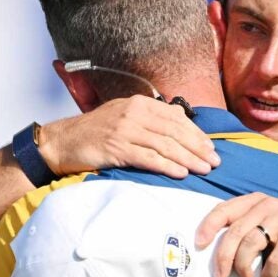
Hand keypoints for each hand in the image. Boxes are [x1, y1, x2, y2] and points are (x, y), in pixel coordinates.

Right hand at [39, 96, 220, 178]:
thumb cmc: (95, 132)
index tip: (211, 148)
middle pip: (174, 132)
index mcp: (139, 104)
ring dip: (188, 159)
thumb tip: (179, 119)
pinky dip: (167, 166)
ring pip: (165, 145)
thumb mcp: (124, 116)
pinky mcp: (116, 148)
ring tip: (204, 170)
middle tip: (215, 162)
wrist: (63, 141)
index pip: (176, 119)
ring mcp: (125, 130)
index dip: (197, 134)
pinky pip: (148, 157)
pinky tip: (181, 173)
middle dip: (198, 147)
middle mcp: (134, 113)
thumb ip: (150, 118)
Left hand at [195, 193, 277, 276]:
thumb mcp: (268, 231)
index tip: (198, 244)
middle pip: (235, 231)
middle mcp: (268, 205)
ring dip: (243, 266)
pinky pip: (275, 258)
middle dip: (223, 256)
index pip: (224, 209)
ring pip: (251, 243)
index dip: (208, 226)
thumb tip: (217, 259)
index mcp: (256, 202)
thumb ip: (246, 236)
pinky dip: (268, 274)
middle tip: (219, 276)